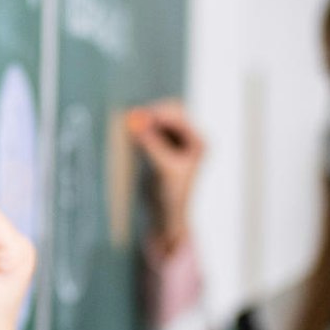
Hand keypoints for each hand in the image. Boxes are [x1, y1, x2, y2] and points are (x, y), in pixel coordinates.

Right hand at [126, 99, 205, 250]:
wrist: (167, 215)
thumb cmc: (171, 196)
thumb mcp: (163, 168)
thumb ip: (152, 143)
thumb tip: (137, 122)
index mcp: (199, 142)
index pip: (178, 117)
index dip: (158, 114)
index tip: (138, 116)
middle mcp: (191, 138)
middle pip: (169, 114)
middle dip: (151, 115)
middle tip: (131, 119)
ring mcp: (177, 142)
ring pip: (159, 121)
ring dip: (145, 123)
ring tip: (130, 130)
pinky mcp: (164, 147)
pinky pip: (152, 131)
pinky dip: (142, 131)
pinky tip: (132, 137)